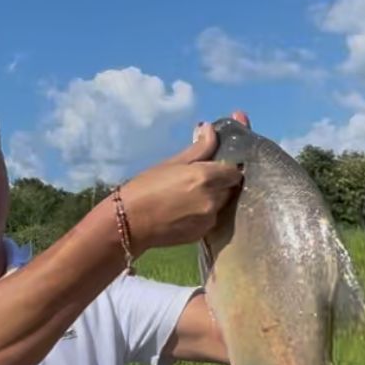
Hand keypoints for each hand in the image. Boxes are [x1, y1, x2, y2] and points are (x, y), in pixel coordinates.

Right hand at [121, 124, 243, 253]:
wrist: (129, 222)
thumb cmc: (146, 187)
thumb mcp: (172, 162)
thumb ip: (199, 148)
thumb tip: (210, 129)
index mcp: (205, 177)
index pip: (234, 171)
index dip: (228, 168)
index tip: (218, 166)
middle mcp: (212, 199)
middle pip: (230, 189)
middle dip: (221, 183)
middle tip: (200, 181)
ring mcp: (208, 220)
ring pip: (221, 205)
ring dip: (213, 199)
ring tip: (190, 196)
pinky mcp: (202, 234)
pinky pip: (210, 220)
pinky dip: (204, 214)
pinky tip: (186, 211)